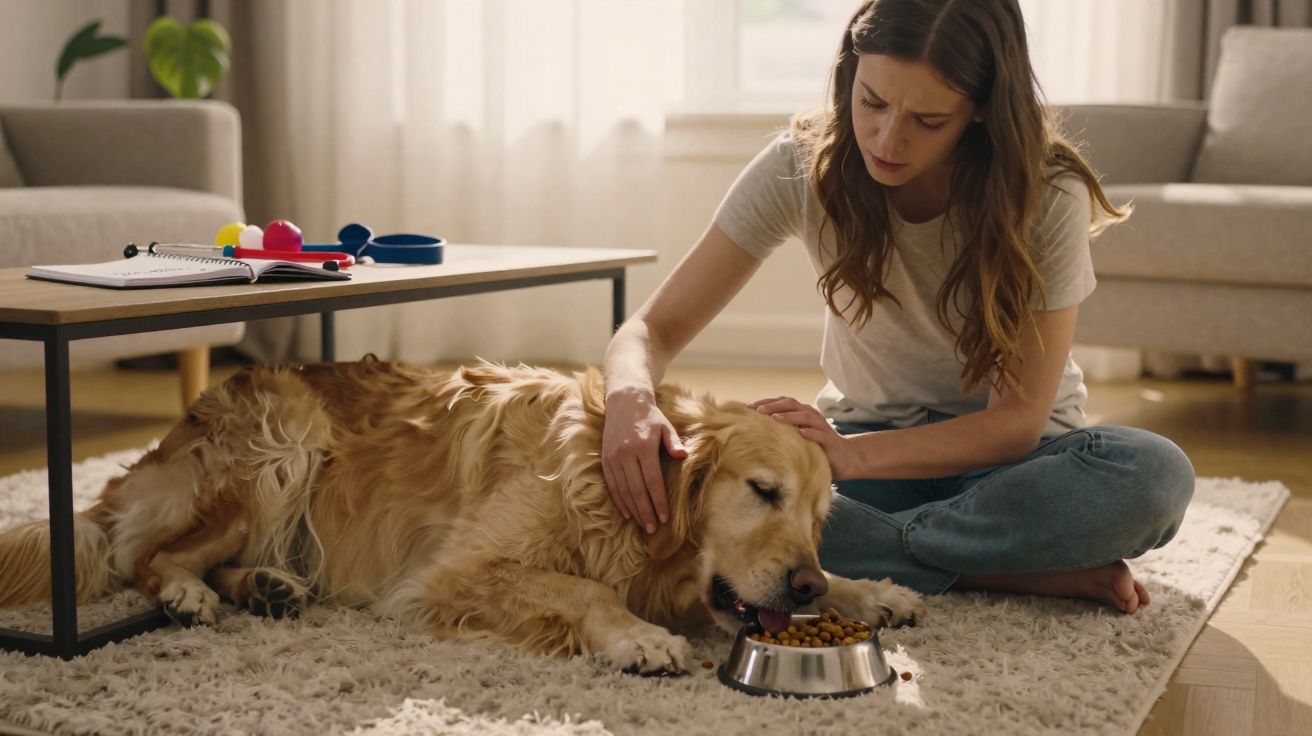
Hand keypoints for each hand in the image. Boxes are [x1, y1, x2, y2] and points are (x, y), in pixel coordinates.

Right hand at [602, 388, 688, 533]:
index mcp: (644, 447)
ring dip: (633, 510)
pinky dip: (619, 500)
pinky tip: (627, 512)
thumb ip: (674, 443)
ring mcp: (613, 457)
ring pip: (623, 490)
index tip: (665, 517)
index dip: (659, 501)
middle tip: (653, 528)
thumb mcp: (665, 426)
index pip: (652, 481)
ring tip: (642, 524)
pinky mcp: (605, 459)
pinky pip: (612, 484)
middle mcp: (626, 454)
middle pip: (637, 490)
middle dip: (646, 511)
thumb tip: (683, 457)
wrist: (624, 401)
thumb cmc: (650, 416)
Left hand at [749, 396, 860, 479]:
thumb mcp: (796, 437)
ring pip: (805, 416)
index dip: (765, 402)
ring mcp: (821, 427)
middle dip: (774, 406)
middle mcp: (811, 416)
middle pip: (792, 405)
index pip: (781, 402)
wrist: (845, 458)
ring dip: (790, 416)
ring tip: (775, 418)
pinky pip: (820, 435)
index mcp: (801, 413)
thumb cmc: (815, 447)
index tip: (747, 407)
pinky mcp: (830, 440)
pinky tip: (801, 433)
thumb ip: (782, 431)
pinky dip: (811, 433)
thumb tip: (753, 431)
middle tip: (758, 410)